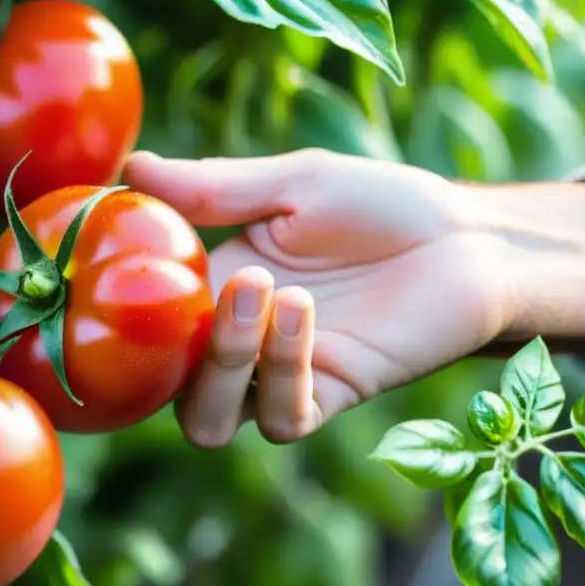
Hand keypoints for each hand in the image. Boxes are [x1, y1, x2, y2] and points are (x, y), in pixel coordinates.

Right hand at [123, 149, 516, 446]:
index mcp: (221, 288)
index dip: (123, 307)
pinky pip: (283, 417)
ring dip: (224, 360)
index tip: (117, 264)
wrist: (468, 238)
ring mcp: (286, 375)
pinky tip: (301, 313)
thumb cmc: (384, 206)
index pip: (147, 321)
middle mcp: (243, 341)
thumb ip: (212, 189)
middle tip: (221, 283)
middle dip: (177, 346)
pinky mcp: (336, 394)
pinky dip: (281, 371)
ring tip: (265, 289)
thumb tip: (128, 165)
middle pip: (167, 388)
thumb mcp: (292, 185)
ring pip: (208, 420)